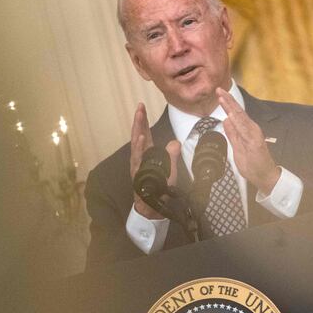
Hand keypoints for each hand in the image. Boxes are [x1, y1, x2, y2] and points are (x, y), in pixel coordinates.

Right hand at [129, 102, 179, 218]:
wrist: (151, 206)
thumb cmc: (159, 188)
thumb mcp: (171, 169)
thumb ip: (172, 155)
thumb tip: (176, 143)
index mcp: (147, 154)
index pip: (145, 134)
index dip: (143, 121)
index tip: (142, 107)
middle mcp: (140, 157)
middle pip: (138, 135)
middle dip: (139, 120)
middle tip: (140, 106)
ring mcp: (137, 164)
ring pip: (136, 144)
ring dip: (138, 129)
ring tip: (139, 116)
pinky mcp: (137, 171)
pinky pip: (138, 157)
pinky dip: (139, 146)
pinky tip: (141, 137)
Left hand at [217, 88, 279, 193]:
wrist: (265, 176)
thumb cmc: (253, 163)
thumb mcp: (238, 147)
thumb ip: (232, 134)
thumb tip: (226, 120)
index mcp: (246, 130)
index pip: (235, 114)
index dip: (227, 103)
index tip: (219, 94)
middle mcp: (251, 130)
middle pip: (238, 112)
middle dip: (228, 100)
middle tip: (218, 89)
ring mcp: (253, 135)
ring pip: (241, 118)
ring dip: (231, 107)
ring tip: (223, 98)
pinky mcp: (255, 142)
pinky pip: (244, 130)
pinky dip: (238, 121)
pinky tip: (231, 115)